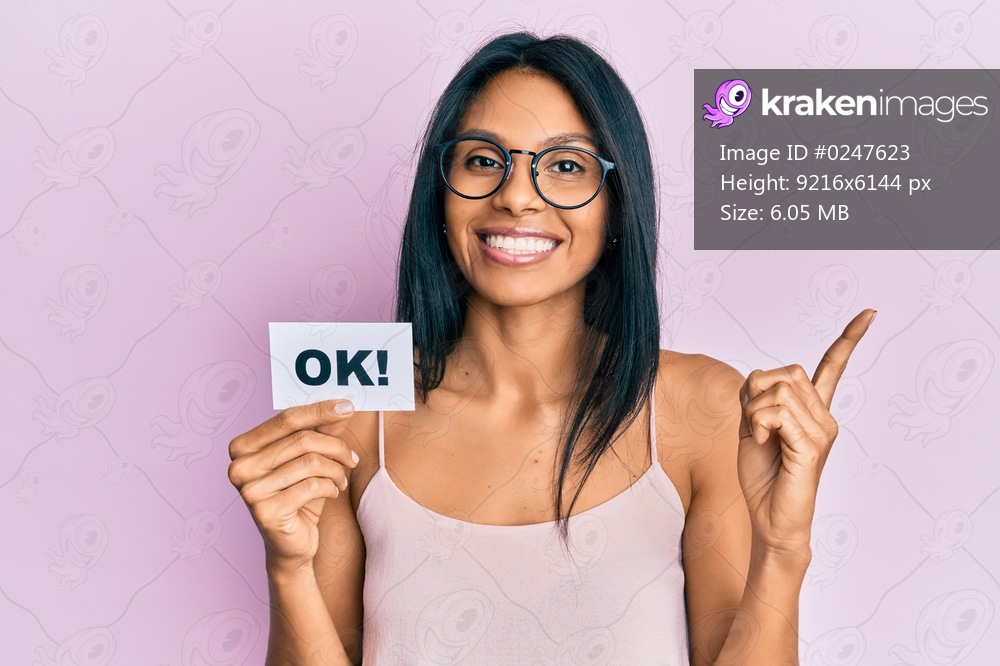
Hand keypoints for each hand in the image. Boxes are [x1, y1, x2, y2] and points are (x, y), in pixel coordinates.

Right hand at [227, 400, 358, 571]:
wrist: (291, 545)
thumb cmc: (299, 496)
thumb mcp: (310, 459)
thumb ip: (320, 431)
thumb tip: (341, 406)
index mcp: (242, 447)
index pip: (286, 419)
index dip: (319, 411)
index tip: (347, 406)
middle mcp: (239, 467)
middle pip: (302, 440)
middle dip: (335, 446)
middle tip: (352, 457)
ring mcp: (249, 491)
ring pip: (310, 463)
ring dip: (336, 470)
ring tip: (341, 479)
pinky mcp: (266, 512)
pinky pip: (312, 486)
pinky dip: (331, 487)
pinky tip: (332, 492)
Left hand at [737, 309, 875, 555]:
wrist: (769, 520)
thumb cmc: (763, 477)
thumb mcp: (751, 427)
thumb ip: (756, 399)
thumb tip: (758, 377)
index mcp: (813, 412)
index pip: (833, 367)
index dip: (849, 339)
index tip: (870, 313)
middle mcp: (825, 418)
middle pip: (788, 372)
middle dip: (758, 390)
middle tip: (754, 423)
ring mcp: (823, 432)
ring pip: (779, 390)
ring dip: (754, 411)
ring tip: (759, 438)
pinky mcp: (813, 447)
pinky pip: (779, 413)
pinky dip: (758, 423)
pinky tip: (761, 442)